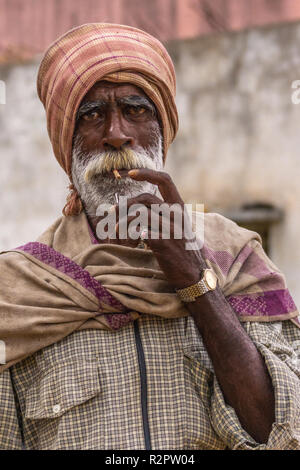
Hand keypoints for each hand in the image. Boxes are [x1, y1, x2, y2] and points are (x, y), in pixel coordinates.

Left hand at [113, 168, 205, 288]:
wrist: (193, 275)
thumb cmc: (180, 250)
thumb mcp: (175, 226)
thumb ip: (160, 213)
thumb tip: (132, 204)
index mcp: (179, 207)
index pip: (165, 180)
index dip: (146, 173)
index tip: (129, 173)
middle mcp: (177, 215)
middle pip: (145, 198)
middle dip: (125, 204)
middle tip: (112, 211)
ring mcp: (171, 228)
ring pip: (139, 214)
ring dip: (123, 222)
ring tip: (116, 231)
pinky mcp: (164, 243)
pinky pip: (140, 232)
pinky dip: (130, 236)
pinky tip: (129, 243)